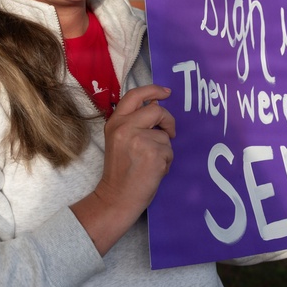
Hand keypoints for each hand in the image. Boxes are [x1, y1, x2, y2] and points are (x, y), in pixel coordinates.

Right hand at [92, 85, 175, 216]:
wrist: (117, 197)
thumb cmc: (121, 170)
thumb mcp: (120, 139)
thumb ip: (134, 122)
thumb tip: (157, 104)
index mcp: (115, 122)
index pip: (134, 95)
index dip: (153, 89)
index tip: (166, 92)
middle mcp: (125, 128)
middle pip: (157, 110)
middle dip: (168, 120)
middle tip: (170, 132)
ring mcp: (140, 140)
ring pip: (165, 135)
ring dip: (164, 149)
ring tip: (150, 162)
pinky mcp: (153, 154)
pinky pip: (169, 151)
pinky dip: (166, 162)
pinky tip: (153, 171)